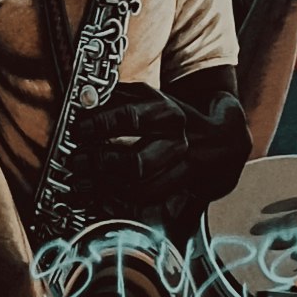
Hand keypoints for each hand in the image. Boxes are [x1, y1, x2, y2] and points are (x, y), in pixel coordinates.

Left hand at [70, 83, 233, 228]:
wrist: (219, 140)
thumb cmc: (171, 117)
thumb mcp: (150, 98)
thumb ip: (118, 96)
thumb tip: (84, 98)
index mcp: (168, 113)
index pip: (130, 118)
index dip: (101, 125)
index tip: (78, 130)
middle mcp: (178, 142)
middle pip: (135, 161)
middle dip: (100, 164)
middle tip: (76, 162)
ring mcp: (181, 168)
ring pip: (140, 186)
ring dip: (105, 187)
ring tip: (81, 183)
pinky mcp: (180, 187)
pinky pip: (148, 199)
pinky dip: (121, 200)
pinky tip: (101, 196)